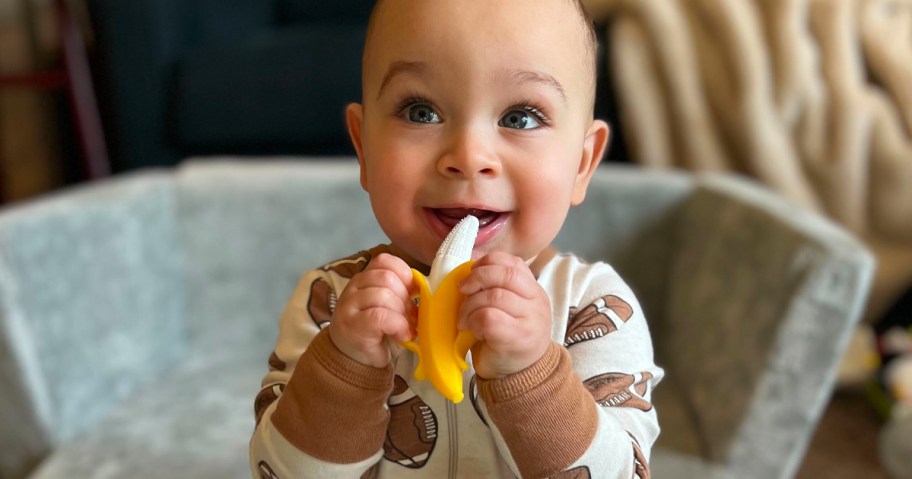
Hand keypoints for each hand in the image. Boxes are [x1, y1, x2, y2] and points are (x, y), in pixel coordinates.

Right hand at [328, 253, 416, 367]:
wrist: (354, 359)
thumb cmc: (377, 331)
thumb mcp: (389, 306)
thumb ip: (400, 292)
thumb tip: (424, 289)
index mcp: (364, 278)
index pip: (384, 261)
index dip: (404, 274)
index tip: (413, 292)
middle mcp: (353, 288)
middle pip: (386, 278)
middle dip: (405, 297)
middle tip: (411, 316)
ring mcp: (349, 306)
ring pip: (383, 295)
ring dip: (402, 313)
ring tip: (406, 327)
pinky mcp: (352, 325)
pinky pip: (380, 316)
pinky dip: (397, 325)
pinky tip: (402, 335)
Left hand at [458, 252, 552, 378]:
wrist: (520, 376)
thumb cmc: (507, 340)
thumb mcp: (507, 309)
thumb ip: (496, 288)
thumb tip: (468, 270)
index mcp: (534, 291)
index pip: (513, 263)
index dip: (488, 262)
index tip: (472, 272)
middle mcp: (537, 302)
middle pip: (506, 274)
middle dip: (477, 278)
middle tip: (462, 290)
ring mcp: (530, 320)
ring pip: (494, 296)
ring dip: (470, 305)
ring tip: (463, 318)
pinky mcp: (517, 338)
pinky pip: (489, 317)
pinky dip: (473, 320)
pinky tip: (470, 330)